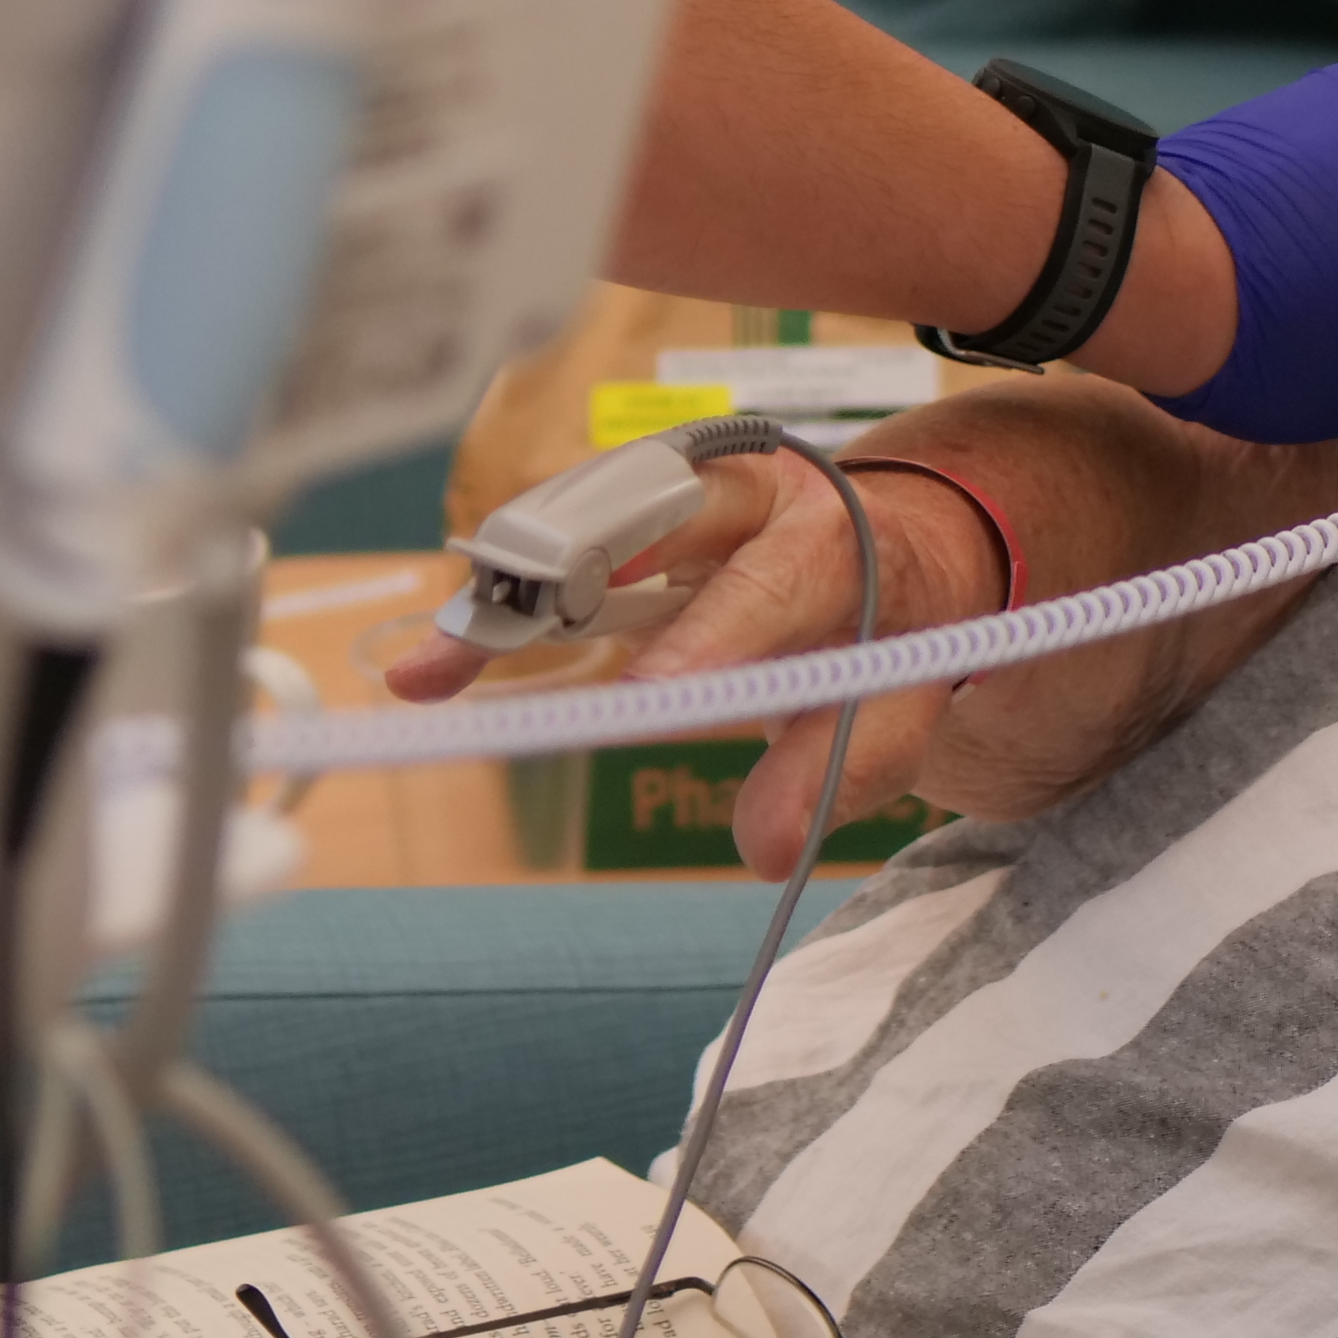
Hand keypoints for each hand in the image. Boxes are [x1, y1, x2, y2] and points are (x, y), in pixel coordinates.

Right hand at [383, 445, 1004, 876]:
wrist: (907, 538)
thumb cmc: (904, 628)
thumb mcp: (905, 701)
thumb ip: (841, 768)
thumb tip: (761, 849)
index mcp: (832, 532)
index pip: (769, 582)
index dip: (710, 636)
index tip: (650, 700)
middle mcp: (747, 489)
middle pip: (643, 516)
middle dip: (559, 574)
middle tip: (483, 642)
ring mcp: (680, 489)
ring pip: (579, 523)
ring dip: (503, 594)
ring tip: (430, 674)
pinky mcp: (634, 509)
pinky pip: (558, 546)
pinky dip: (503, 601)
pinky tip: (445, 662)